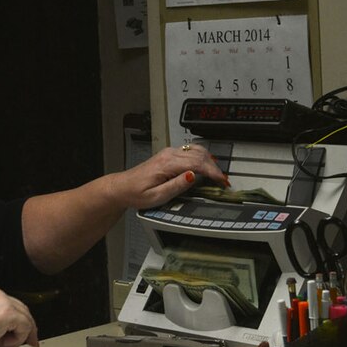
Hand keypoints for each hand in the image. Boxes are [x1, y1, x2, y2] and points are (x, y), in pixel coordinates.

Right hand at [0, 287, 39, 346]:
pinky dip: (18, 339)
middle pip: (24, 311)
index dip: (21, 323)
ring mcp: (3, 302)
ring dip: (21, 336)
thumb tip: (18, 337)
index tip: (22, 336)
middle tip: (30, 343)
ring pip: (26, 319)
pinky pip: (25, 327)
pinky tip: (6, 345)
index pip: (14, 307)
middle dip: (28, 329)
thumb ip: (3, 328)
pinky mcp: (7, 313)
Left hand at [109, 143, 227, 209]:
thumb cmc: (136, 193)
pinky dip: (202, 158)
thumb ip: (176, 186)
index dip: (213, 173)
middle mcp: (169, 154)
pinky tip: (206, 165)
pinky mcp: (169, 155)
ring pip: (196, 150)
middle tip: (223, 180)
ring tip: (218, 174)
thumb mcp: (156, 196)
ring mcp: (169, 153)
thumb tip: (193, 176)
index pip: (197, 164)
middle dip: (214, 167)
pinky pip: (190, 151)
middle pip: (200, 155)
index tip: (222, 181)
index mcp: (167, 163)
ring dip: (210, 161)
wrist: (123, 187)